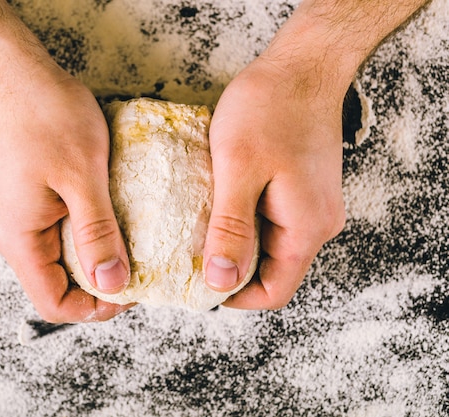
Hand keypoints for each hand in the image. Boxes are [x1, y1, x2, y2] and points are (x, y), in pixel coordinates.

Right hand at [0, 66, 130, 322]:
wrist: (18, 76)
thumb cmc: (47, 117)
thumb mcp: (82, 178)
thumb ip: (97, 235)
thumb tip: (112, 283)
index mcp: (19, 238)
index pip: (53, 303)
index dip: (94, 307)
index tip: (132, 290)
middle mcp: (12, 236)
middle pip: (57, 284)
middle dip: (99, 283)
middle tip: (139, 266)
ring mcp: (17, 218)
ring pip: (59, 259)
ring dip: (95, 257)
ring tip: (129, 242)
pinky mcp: (28, 201)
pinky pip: (58, 234)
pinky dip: (86, 235)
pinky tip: (112, 219)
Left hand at [204, 57, 345, 308]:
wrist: (303, 65)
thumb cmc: (270, 108)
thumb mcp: (239, 169)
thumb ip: (231, 229)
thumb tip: (220, 281)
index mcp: (305, 228)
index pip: (273, 292)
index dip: (234, 296)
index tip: (197, 281)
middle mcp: (316, 223)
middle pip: (271, 271)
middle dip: (230, 268)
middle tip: (190, 252)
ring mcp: (311, 205)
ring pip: (269, 245)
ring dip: (235, 241)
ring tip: (199, 225)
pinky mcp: (302, 188)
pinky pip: (272, 220)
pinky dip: (244, 219)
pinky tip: (218, 201)